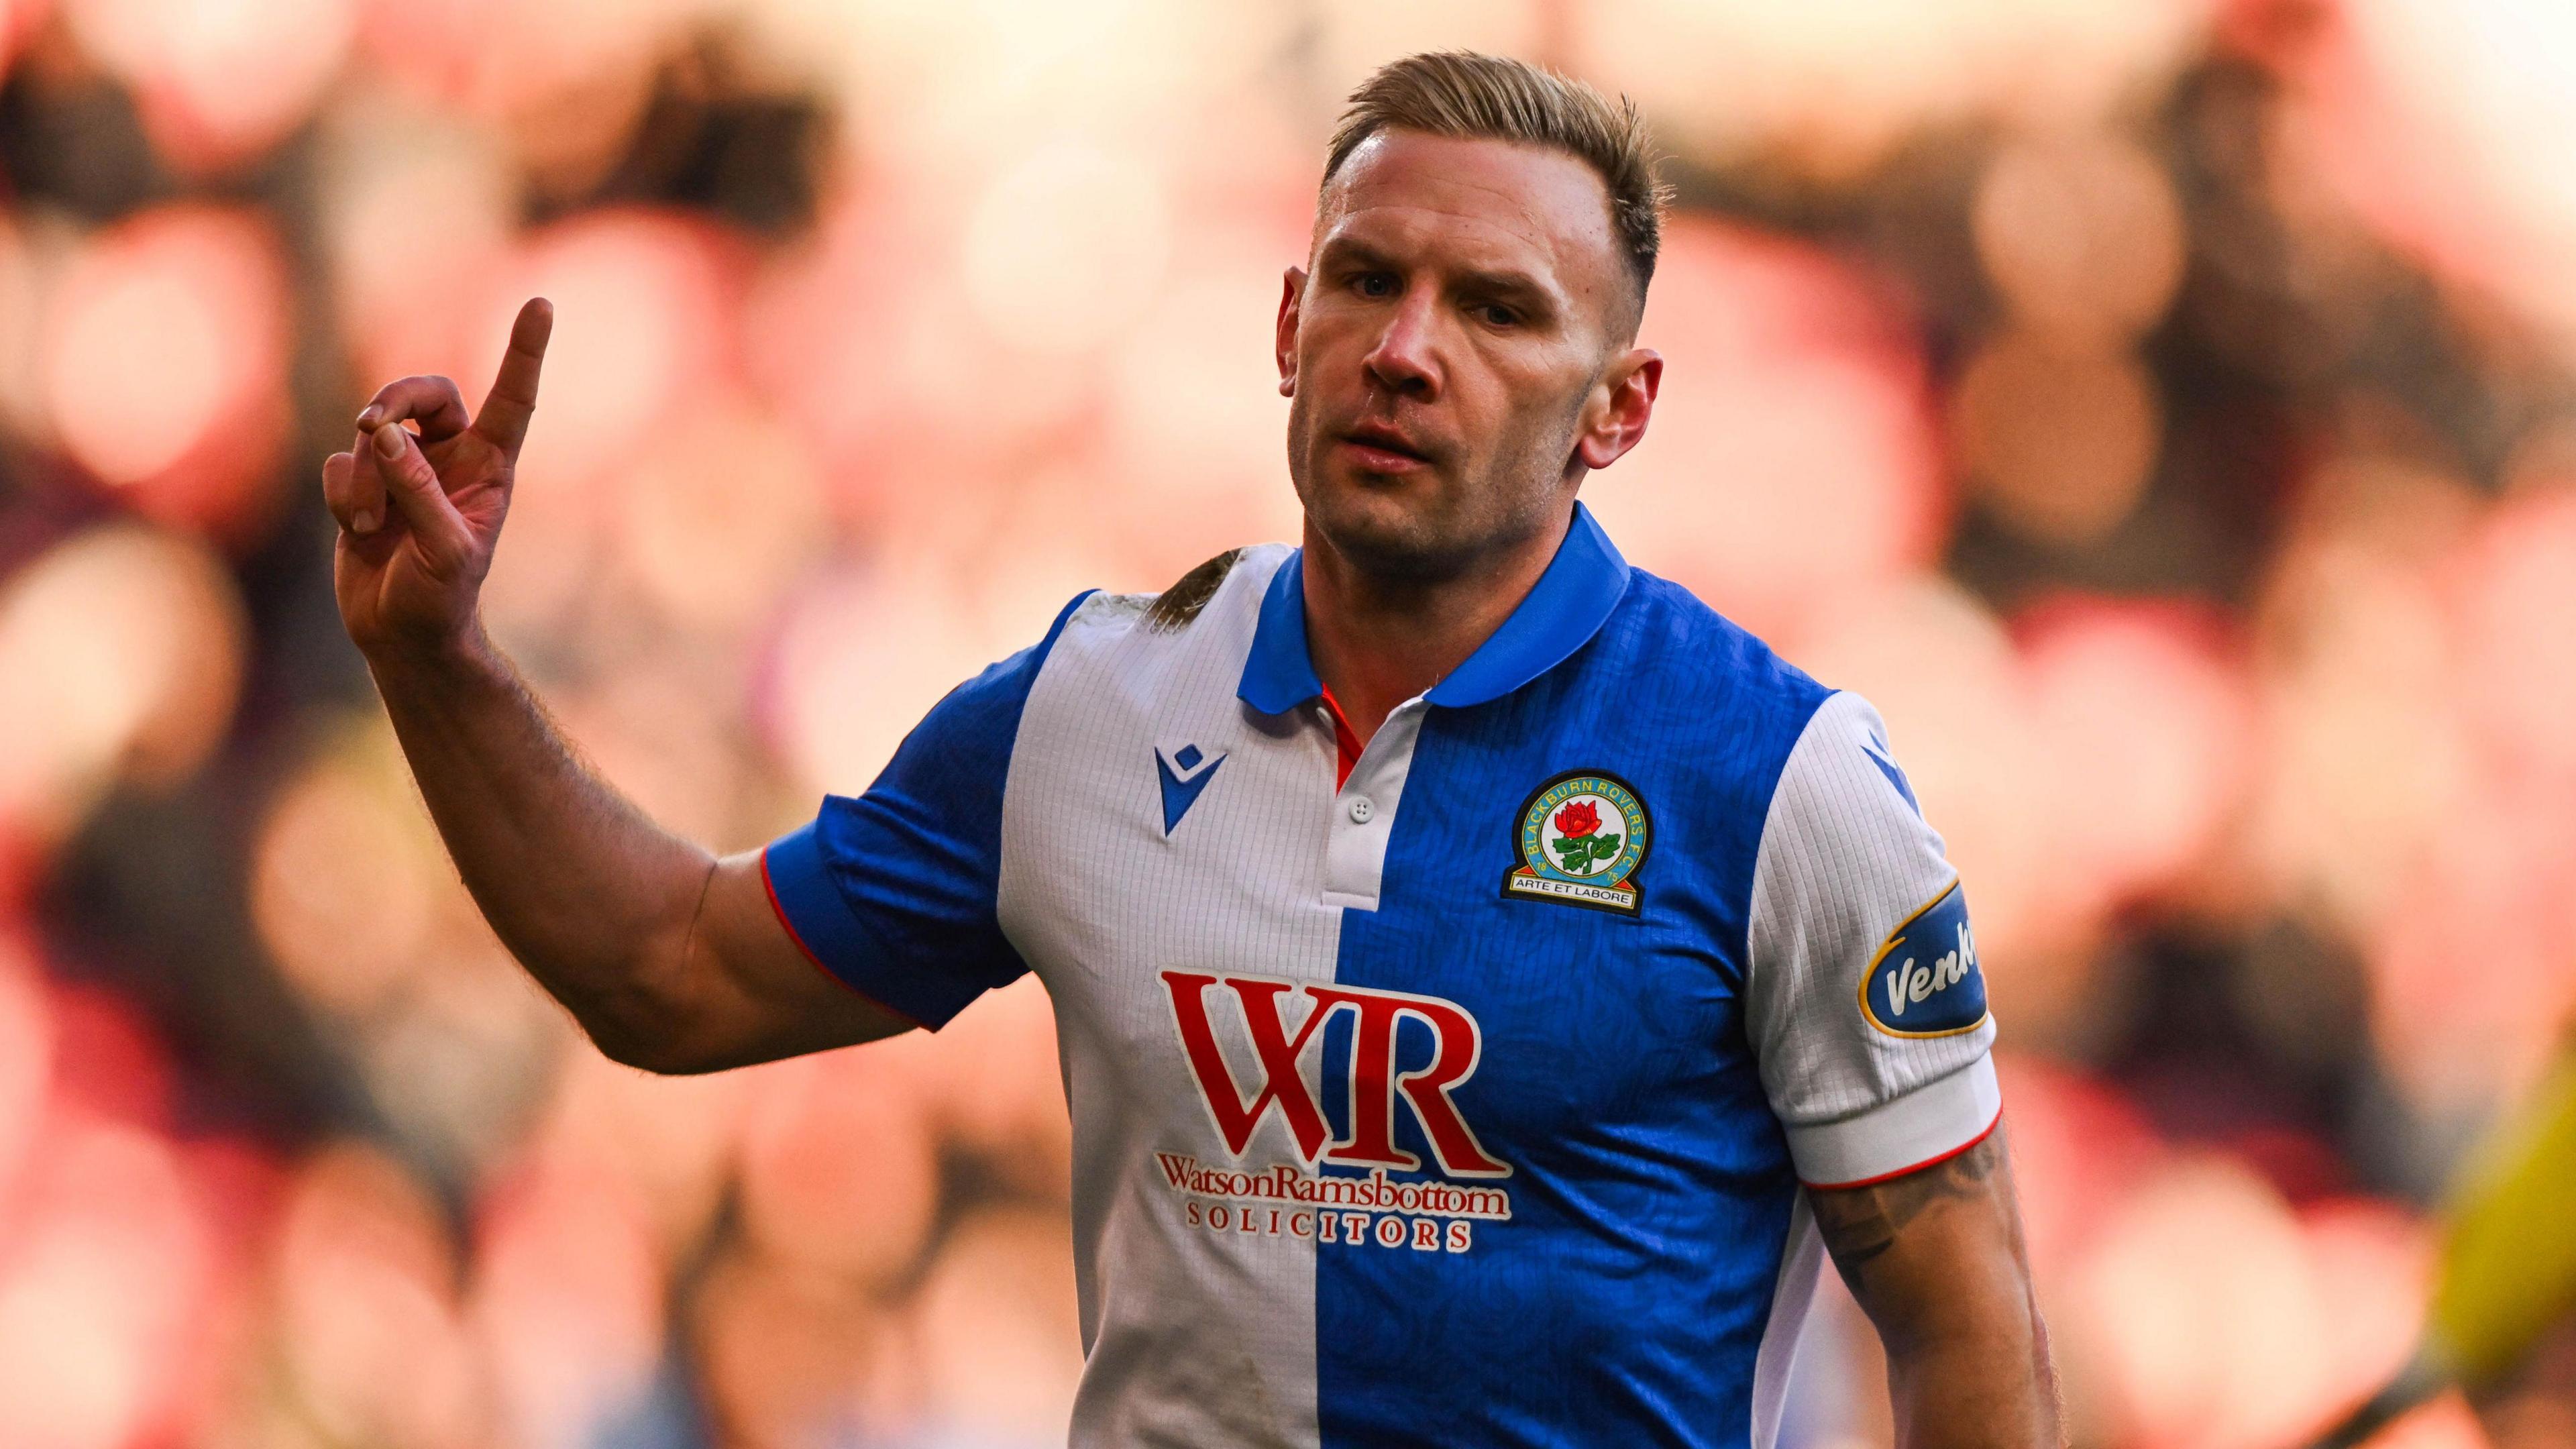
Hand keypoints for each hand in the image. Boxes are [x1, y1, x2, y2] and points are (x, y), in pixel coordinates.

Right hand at [323, 298, 551, 659]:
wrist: (401, 634)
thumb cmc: (440, 599)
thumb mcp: (444, 551)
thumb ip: (417, 491)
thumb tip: (382, 434)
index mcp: (491, 468)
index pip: (513, 399)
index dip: (525, 351)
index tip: (542, 304)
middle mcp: (451, 458)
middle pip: (425, 391)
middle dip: (395, 397)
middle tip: (373, 423)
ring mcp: (404, 469)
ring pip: (372, 431)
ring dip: (363, 474)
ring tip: (367, 522)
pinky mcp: (361, 484)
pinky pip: (339, 462)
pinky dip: (341, 493)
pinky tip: (355, 528)